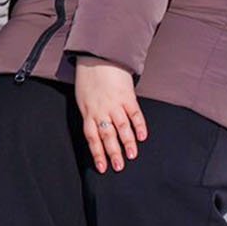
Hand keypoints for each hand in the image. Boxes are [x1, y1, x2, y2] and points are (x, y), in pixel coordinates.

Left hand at [74, 57, 148, 173]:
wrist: (97, 57)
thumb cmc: (89, 79)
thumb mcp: (83, 99)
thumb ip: (91, 115)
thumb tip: (98, 133)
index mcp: (88, 112)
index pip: (92, 138)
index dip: (97, 153)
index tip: (102, 168)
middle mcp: (101, 111)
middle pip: (107, 135)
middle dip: (113, 153)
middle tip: (119, 167)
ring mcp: (115, 104)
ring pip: (121, 127)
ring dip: (128, 142)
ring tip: (132, 155)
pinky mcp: (127, 96)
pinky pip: (134, 113)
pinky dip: (139, 125)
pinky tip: (143, 136)